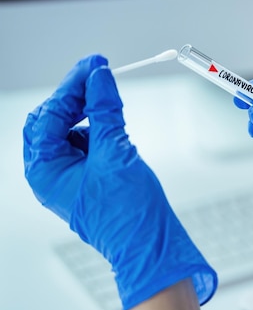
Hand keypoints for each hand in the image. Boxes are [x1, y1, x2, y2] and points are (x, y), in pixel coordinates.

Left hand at [23, 55, 216, 309]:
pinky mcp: (87, 177)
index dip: (72, 86)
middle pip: (53, 120)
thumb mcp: (116, 152)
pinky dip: (98, 128)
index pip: (50, 115)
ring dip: (88, 111)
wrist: (150, 245)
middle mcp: (51, 173)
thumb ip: (105, 111)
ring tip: (109, 98)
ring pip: (69, 130)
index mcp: (45, 169)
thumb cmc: (128, 212)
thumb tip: (99, 78)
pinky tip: (113, 122)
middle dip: (75, 96)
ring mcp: (68, 176)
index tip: (95, 65)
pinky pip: (86, 143)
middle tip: (99, 73)